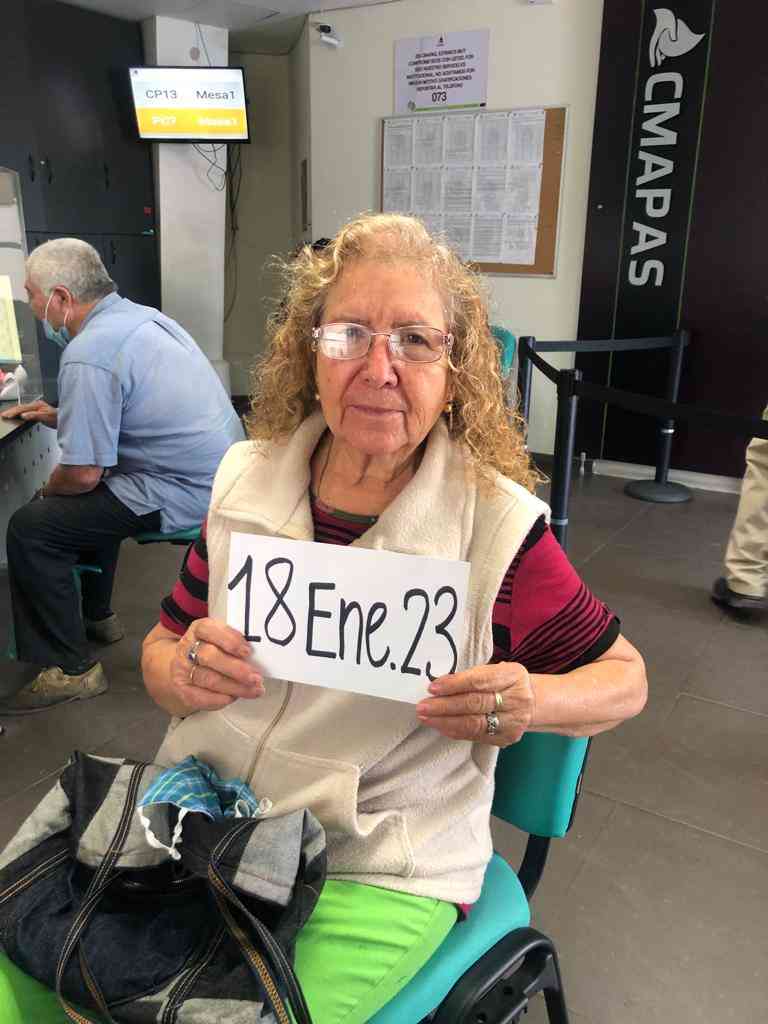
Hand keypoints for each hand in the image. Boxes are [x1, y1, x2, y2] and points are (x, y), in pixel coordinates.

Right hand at [0, 400, 57, 426]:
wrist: (66, 418)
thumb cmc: (58, 418)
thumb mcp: (46, 417)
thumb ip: (34, 416)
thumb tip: (23, 415)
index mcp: (37, 405)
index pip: (22, 408)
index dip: (13, 412)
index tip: (6, 415)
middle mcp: (37, 405)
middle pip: (21, 407)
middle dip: (11, 410)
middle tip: (3, 414)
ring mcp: (37, 407)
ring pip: (22, 408)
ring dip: (14, 411)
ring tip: (6, 414)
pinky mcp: (38, 411)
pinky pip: (25, 410)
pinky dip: (19, 413)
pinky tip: (17, 415)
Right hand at [171, 618, 263, 713]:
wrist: (185, 665)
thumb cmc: (211, 649)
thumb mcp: (220, 638)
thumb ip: (235, 642)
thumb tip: (259, 655)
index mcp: (198, 629)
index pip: (209, 629)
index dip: (229, 640)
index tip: (248, 651)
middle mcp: (187, 648)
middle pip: (210, 657)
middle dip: (236, 669)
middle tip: (256, 677)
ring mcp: (183, 669)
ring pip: (209, 679)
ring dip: (235, 687)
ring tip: (254, 690)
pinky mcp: (182, 688)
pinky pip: (200, 697)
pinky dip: (219, 699)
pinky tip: (234, 698)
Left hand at [416, 662, 534, 746]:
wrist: (533, 702)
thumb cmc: (505, 682)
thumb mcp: (495, 671)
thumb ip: (472, 676)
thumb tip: (439, 684)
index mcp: (512, 675)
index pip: (479, 681)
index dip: (454, 685)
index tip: (433, 688)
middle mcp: (517, 699)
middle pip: (475, 704)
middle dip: (445, 706)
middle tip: (423, 706)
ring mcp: (514, 721)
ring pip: (474, 724)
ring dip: (446, 721)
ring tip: (427, 718)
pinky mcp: (507, 738)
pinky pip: (476, 736)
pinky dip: (456, 731)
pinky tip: (441, 726)